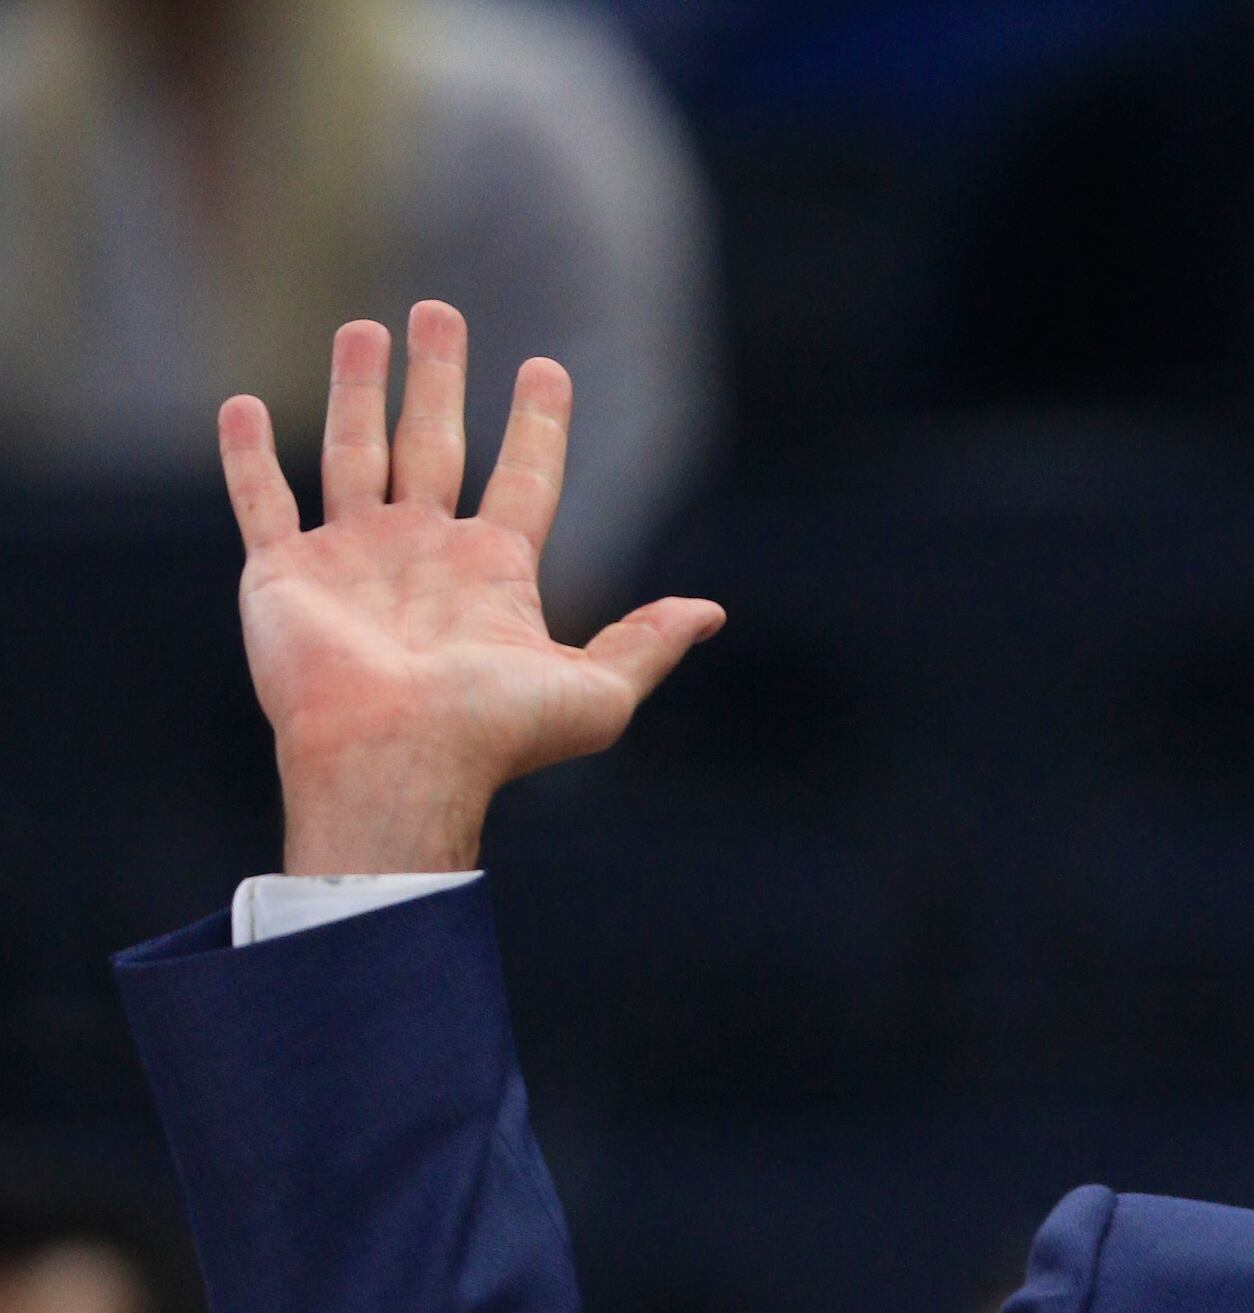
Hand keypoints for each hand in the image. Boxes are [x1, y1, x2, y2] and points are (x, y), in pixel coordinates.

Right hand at [221, 301, 723, 873]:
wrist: (396, 760)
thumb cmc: (493, 735)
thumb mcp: (596, 693)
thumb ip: (647, 645)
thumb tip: (711, 612)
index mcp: (494, 574)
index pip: (524, 478)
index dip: (538, 424)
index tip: (546, 368)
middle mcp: (422, 556)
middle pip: (434, 445)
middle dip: (437, 378)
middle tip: (441, 312)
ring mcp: (351, 562)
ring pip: (352, 452)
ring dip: (357, 389)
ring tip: (365, 327)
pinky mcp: (283, 577)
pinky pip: (261, 502)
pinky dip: (247, 457)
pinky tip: (243, 406)